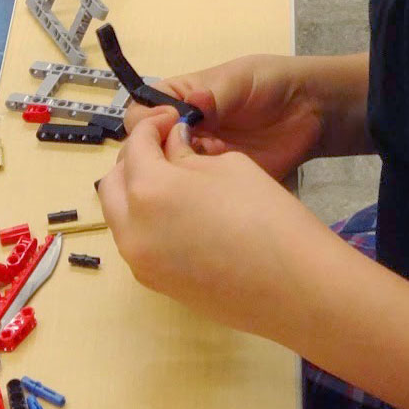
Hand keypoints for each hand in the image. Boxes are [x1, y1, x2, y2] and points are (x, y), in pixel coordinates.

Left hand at [96, 111, 327, 332]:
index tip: (172, 122)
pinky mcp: (157, 286)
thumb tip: (172, 148)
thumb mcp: (228, 165)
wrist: (295, 286)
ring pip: (121, 216)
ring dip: (138, 193)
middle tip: (167, 150)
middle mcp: (133, 230)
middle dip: (135, 160)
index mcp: (149, 190)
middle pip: (114, 183)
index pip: (136, 146)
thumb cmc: (267, 215)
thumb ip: (188, 153)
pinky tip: (183, 215)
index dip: (154, 126)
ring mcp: (141, 263)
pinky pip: (139, 243)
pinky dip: (149, 222)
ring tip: (175, 182)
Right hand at [123, 52, 329, 180]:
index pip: (141, 114)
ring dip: (172, 180)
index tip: (168, 126)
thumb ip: (215, 93)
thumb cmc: (271, 84)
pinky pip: (197, 197)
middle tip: (175, 161)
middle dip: (151, 158)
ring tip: (192, 180)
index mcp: (179, 102)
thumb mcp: (240, 79)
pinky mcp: (218, 185)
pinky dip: (195, 198)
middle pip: (146, 151)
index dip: (145, 123)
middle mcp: (182, 133)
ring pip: (166, 178)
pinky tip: (207, 196)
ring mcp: (199, 161)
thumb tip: (192, 103)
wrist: (312, 111)